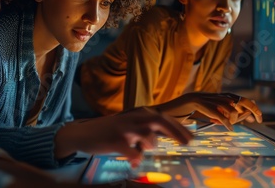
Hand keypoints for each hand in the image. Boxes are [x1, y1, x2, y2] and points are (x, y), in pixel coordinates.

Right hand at [55, 107, 192, 166]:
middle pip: (159, 121)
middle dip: (177, 132)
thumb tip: (171, 133)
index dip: (179, 127)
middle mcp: (132, 118)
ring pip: (148, 138)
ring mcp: (124, 129)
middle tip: (189, 143)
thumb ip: (148, 127)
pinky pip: (133, 153)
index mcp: (137, 113)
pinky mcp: (115, 141)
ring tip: (140, 149)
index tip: (191, 138)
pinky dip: (136, 158)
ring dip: (149, 146)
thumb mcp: (130, 123)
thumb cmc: (110, 130)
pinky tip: (133, 161)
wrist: (83, 133)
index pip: (163, 117)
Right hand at [154, 92, 262, 130]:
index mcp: (210, 97)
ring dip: (235, 116)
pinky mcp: (195, 102)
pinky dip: (224, 120)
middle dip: (250, 107)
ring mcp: (201, 97)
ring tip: (236, 125)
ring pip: (226, 104)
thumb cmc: (178, 117)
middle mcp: (208, 95)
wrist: (160, 113)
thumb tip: (228, 122)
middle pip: (236, 98)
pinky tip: (229, 128)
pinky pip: (214, 110)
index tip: (257, 116)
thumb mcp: (200, 117)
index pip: (234, 98)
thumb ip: (214, 117)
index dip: (248, 105)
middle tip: (259, 118)